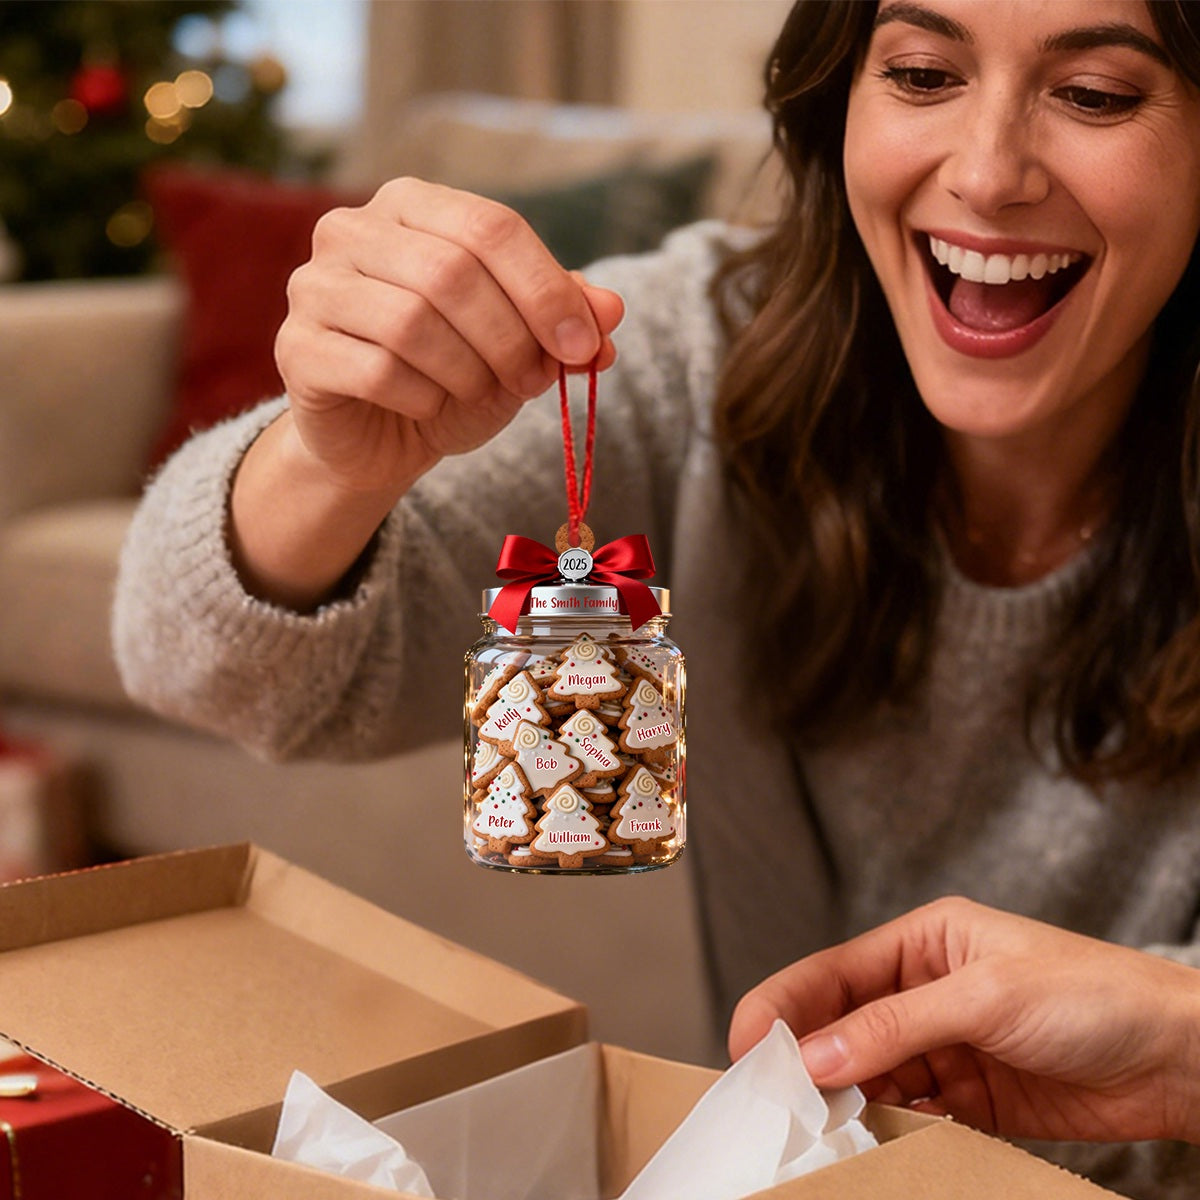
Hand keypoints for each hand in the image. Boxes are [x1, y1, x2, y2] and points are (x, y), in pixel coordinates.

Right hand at [274, 176, 624, 493]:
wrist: (379, 436)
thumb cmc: (452, 374)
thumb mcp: (521, 343)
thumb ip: (564, 318)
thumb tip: (611, 312)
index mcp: (412, 205)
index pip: (492, 227)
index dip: (547, 290)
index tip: (584, 347)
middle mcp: (352, 229)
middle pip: (452, 273)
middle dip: (510, 339)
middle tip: (532, 381)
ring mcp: (314, 285)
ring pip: (412, 324)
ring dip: (467, 373)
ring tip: (478, 393)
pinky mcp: (296, 347)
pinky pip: (377, 371)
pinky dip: (422, 399)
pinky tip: (426, 406)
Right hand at [728, 897, 1199, 1144]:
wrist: (1180, 1057)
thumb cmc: (1095, 995)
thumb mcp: (986, 996)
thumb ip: (894, 1026)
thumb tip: (814, 1055)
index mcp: (925, 943)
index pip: (834, 972)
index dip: (784, 1004)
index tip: (745, 1044)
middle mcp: (928, 990)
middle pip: (844, 1025)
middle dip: (807, 1058)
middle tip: (770, 1098)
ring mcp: (949, 1046)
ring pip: (872, 1074)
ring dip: (846, 1100)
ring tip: (820, 1127)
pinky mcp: (973, 1098)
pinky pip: (912, 1112)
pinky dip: (890, 1128)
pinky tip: (878, 1140)